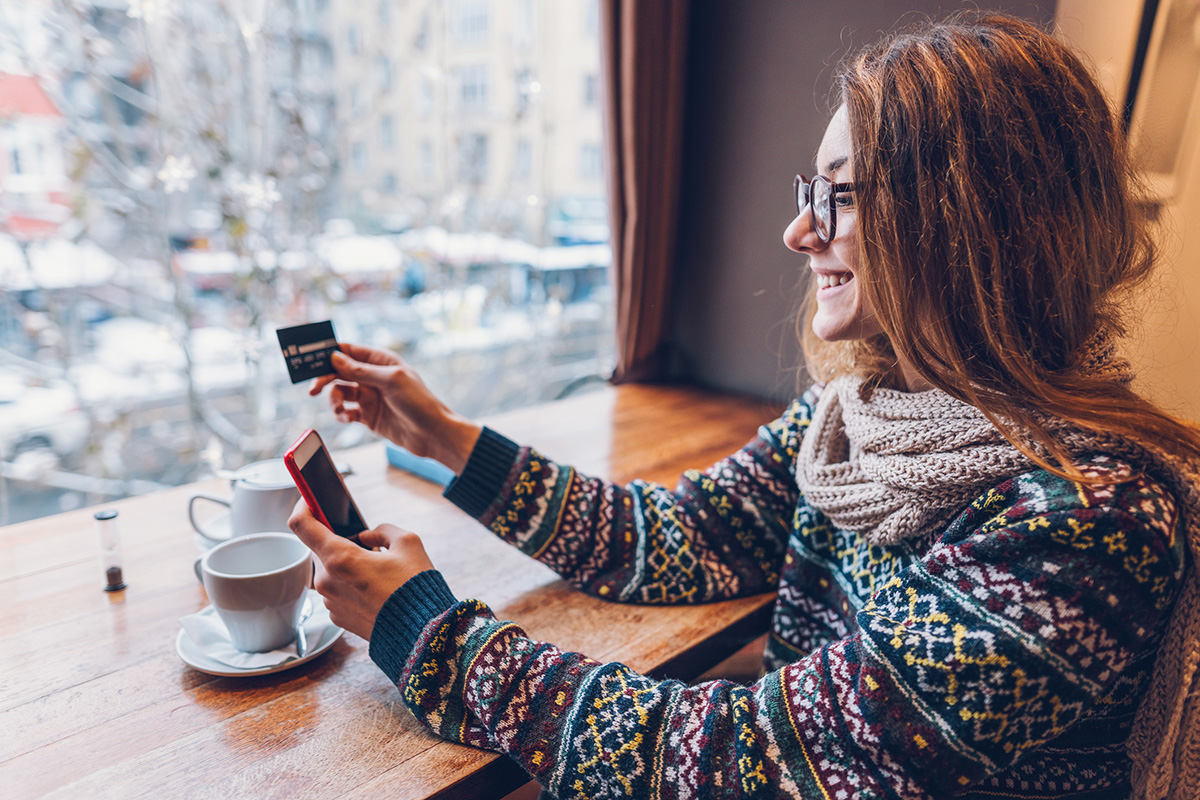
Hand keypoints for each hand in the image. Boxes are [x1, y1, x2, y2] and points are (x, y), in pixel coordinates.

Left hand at [288, 500, 435, 640]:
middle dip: (338, 541)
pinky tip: (374, 588)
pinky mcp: (337, 617)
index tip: (311, 500)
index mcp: (339, 557)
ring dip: (346, 565)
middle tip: (364, 542)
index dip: (303, 506)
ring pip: (330, 571)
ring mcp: (330, 601)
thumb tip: (368, 537)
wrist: (421, 633)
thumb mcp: (408, 543)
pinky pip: (337, 591)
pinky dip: (350, 584)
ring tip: (376, 570)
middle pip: (320, 549)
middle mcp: (327, 580)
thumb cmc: (415, 588)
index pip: (302, 525)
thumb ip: (382, 531)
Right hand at [309, 342, 480, 472]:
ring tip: (338, 409)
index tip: (310, 359)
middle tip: (313, 389)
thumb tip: (335, 358)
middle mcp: (373, 377)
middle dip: (324, 379)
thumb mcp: (390, 381)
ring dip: (333, 400)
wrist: (433, 434)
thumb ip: (360, 371)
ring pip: (339, 393)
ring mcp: (370, 397)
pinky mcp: (369, 416)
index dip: (329, 353)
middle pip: (339, 372)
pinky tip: (346, 418)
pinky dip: (341, 415)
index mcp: (381, 361)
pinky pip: (346, 412)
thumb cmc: (420, 402)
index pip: (349, 350)